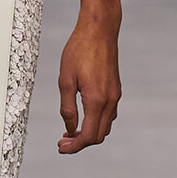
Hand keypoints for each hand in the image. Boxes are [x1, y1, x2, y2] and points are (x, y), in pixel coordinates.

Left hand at [57, 17, 120, 153]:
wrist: (99, 29)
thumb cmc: (79, 50)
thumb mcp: (65, 80)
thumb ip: (67, 108)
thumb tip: (70, 128)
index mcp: (96, 100)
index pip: (88, 136)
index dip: (74, 146)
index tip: (61, 147)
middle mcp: (110, 100)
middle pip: (98, 135)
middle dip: (80, 142)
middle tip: (62, 141)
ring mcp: (115, 95)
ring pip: (105, 126)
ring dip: (89, 132)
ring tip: (69, 131)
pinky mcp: (115, 89)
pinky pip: (108, 114)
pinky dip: (96, 122)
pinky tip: (82, 117)